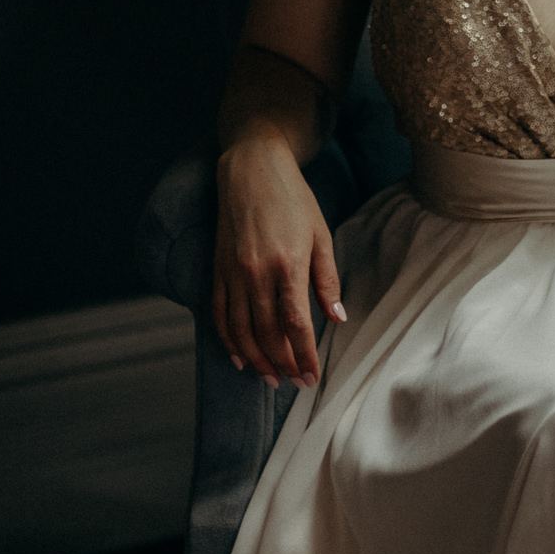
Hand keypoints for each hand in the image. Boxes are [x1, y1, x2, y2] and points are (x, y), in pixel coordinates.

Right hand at [211, 137, 345, 391]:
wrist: (251, 169)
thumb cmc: (293, 200)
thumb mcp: (321, 235)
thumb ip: (327, 280)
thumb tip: (337, 319)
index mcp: (288, 265)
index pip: (296, 325)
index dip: (304, 356)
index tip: (312, 378)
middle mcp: (256, 273)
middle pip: (268, 334)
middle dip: (283, 365)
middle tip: (294, 384)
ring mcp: (233, 272)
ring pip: (242, 330)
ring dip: (257, 360)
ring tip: (270, 380)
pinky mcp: (217, 269)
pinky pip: (220, 314)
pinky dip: (228, 341)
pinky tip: (240, 358)